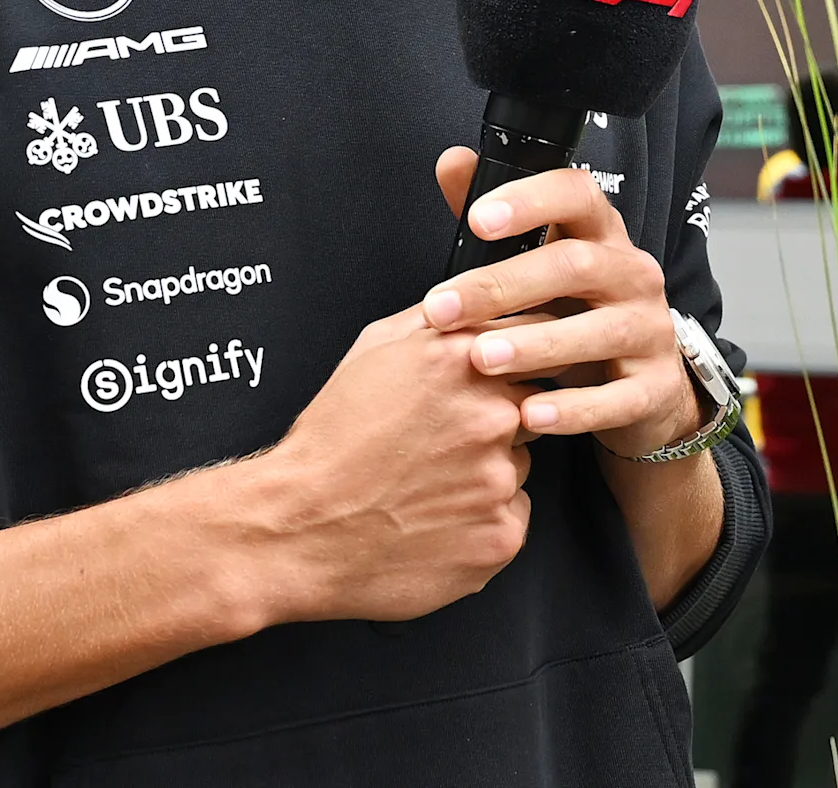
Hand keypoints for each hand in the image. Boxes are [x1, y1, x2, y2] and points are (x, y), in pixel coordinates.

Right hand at [236, 304, 536, 622]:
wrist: (300, 525)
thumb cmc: (331, 443)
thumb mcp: (372, 351)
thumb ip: (435, 321)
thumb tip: (473, 305)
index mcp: (462, 362)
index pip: (536, 344)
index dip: (519, 364)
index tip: (510, 377)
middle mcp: (490, 416)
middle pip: (531, 408)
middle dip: (496, 421)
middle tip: (443, 442)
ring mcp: (498, 479)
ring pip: (518, 467)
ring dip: (487, 472)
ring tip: (429, 482)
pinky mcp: (500, 534)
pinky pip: (512, 518)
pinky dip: (483, 520)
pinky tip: (438, 517)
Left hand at [426, 147, 700, 457]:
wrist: (644, 391)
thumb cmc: (578, 316)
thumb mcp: (542, 265)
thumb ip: (497, 220)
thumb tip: (452, 163)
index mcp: (602, 237)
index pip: (578, 195)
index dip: (530, 201)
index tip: (478, 218)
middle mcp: (633, 275)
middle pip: (575, 265)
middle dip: (504, 285)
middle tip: (442, 308)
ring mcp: (650, 331)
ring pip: (599, 331)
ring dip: (535, 344)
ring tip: (481, 358)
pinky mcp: (654, 387)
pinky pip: (616, 398)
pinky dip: (572, 409)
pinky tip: (529, 415)